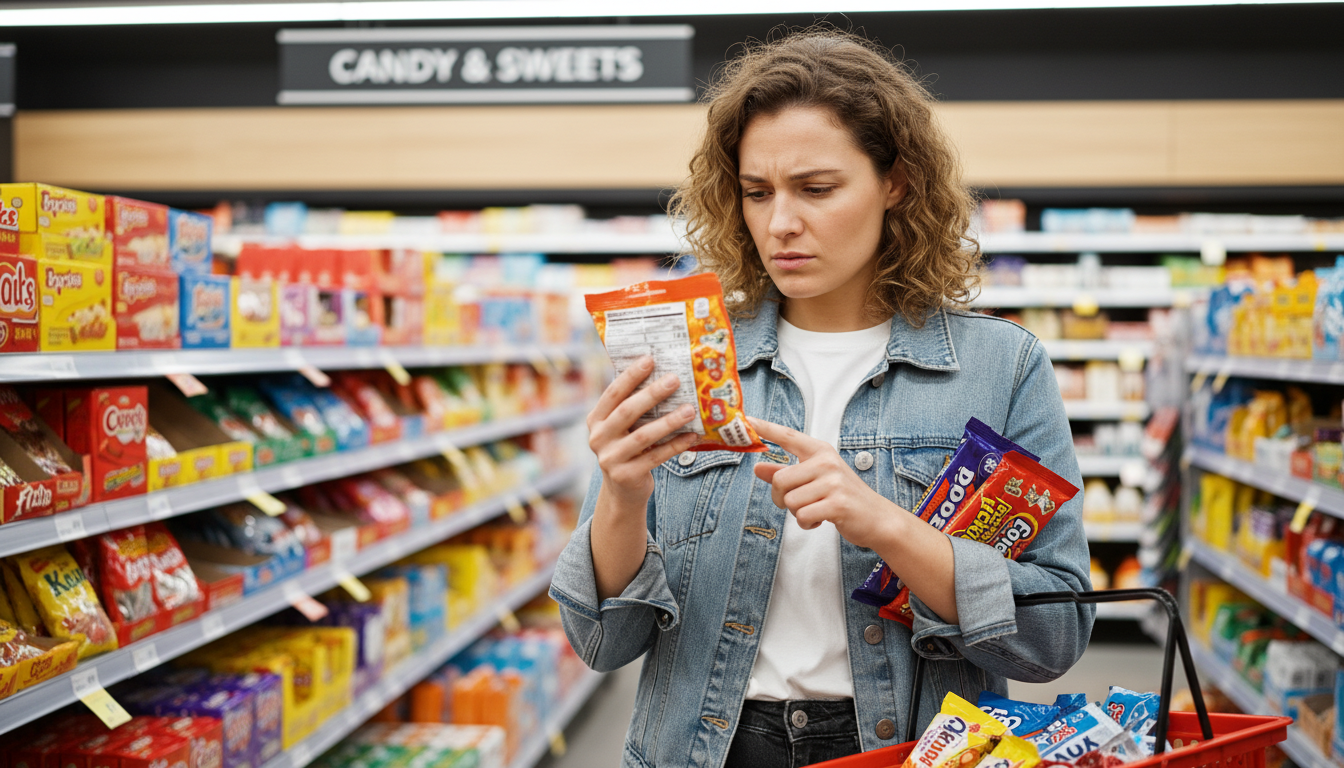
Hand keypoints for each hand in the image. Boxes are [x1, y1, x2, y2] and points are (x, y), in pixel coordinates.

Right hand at [587, 356, 700, 505]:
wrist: (623, 491)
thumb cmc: (629, 449)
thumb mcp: (622, 428)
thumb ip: (633, 408)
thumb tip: (664, 376)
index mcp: (596, 420)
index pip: (612, 393)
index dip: (630, 376)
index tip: (650, 359)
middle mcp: (598, 438)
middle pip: (627, 412)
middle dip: (652, 394)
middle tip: (675, 380)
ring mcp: (610, 459)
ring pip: (643, 436)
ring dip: (669, 421)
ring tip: (690, 410)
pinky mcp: (626, 476)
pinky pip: (656, 457)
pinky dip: (675, 446)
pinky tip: (692, 436)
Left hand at [749, 416, 903, 551]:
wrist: (878, 518)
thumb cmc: (843, 496)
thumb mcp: (815, 479)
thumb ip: (786, 472)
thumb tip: (757, 467)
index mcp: (820, 452)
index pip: (788, 436)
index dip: (766, 428)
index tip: (747, 419)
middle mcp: (827, 462)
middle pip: (780, 480)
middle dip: (781, 498)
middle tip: (796, 504)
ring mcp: (834, 482)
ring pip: (790, 501)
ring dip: (796, 513)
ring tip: (814, 511)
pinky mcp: (838, 504)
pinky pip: (803, 516)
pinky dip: (806, 524)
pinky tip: (820, 521)